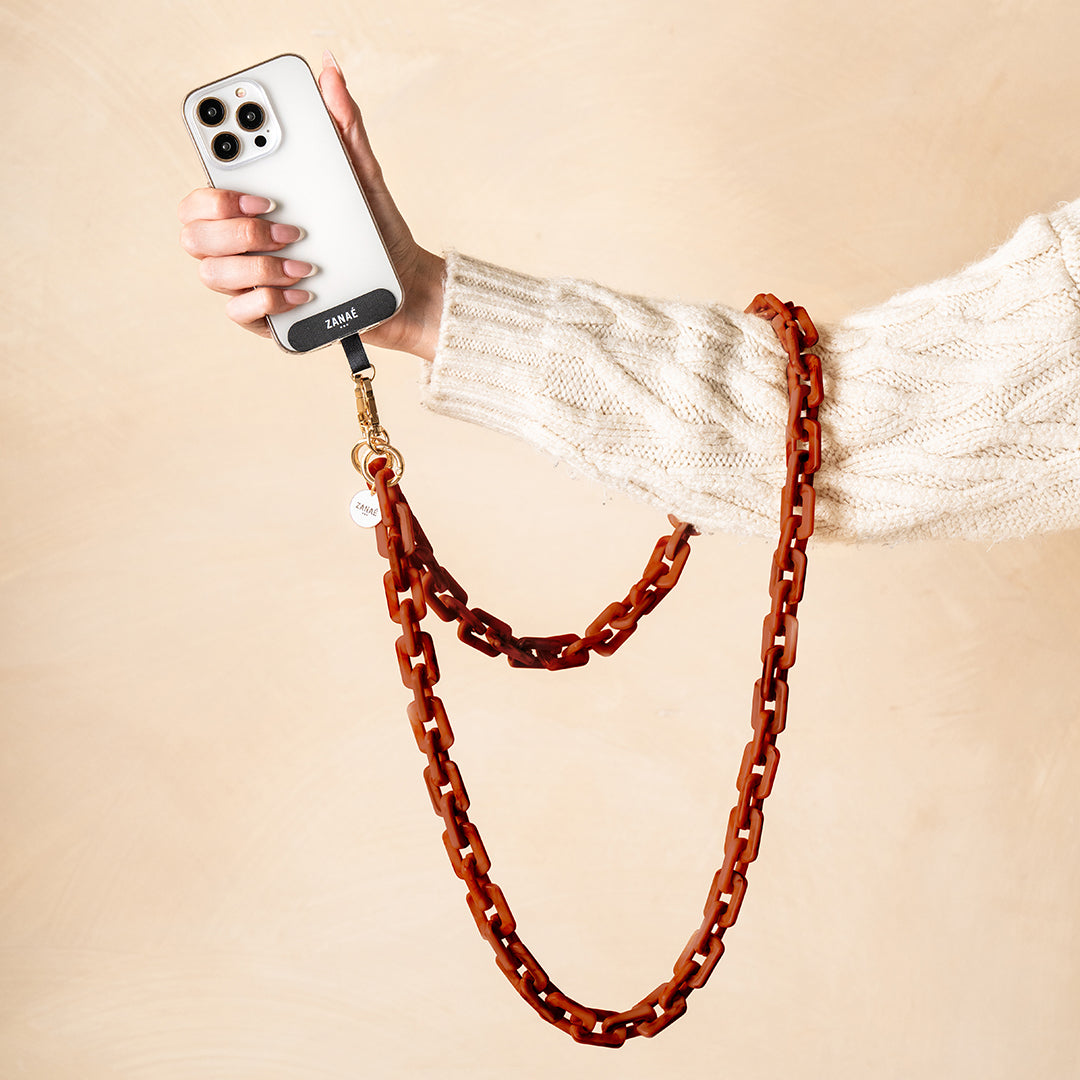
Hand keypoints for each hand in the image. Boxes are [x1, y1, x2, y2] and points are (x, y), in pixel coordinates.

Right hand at [178, 51, 444, 359]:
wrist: (405, 287)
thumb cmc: (377, 233)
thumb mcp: (364, 178)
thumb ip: (344, 128)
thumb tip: (332, 75)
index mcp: (250, 208)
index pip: (201, 193)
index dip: (212, 189)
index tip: (256, 191)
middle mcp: (240, 246)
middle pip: (194, 234)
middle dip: (235, 229)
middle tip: (285, 226)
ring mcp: (249, 284)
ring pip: (212, 274)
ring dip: (257, 266)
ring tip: (303, 262)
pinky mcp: (267, 319)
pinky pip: (240, 313)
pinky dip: (268, 300)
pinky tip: (301, 292)